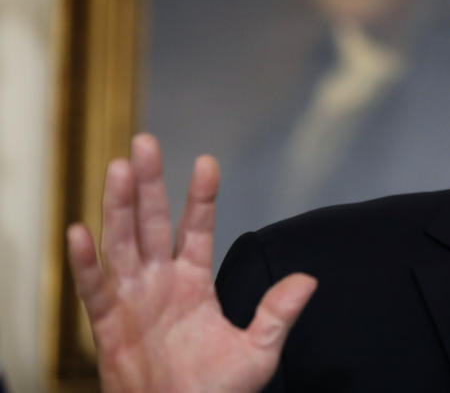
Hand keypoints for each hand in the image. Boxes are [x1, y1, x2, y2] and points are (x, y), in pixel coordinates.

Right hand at [67, 134, 316, 392]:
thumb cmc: (216, 392)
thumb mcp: (258, 352)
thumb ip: (277, 314)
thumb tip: (309, 279)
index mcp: (194, 282)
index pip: (198, 228)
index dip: (201, 196)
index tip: (207, 162)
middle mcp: (161, 282)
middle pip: (153, 222)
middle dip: (150, 183)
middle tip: (145, 143)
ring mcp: (133, 299)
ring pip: (122, 242)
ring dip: (119, 206)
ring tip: (119, 167)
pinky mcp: (108, 325)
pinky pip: (94, 289)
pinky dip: (85, 262)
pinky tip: (80, 232)